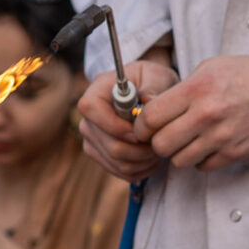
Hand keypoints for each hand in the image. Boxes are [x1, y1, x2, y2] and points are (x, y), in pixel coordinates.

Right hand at [77, 58, 178, 181]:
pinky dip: (141, 169)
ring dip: (143, 161)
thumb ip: (152, 88)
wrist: (147, 94)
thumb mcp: (156, 76)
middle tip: (160, 143)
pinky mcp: (100, 154)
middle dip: (140, 149)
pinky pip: (120, 171)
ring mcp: (91, 138)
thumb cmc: (151, 81)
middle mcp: (89, 117)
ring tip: (159, 149)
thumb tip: (149, 102)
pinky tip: (152, 158)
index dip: (117, 126)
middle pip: (109, 145)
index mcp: (97, 92)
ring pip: (117, 162)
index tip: (142, 132)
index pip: (92, 110)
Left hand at [139, 55, 248, 171]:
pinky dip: (201, 159)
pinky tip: (209, 144)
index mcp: (196, 89)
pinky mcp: (234, 154)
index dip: (141, 125)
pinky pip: (202, 167)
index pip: (150, 118)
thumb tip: (152, 108)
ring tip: (190, 139)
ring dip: (180, 152)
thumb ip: (180, 89)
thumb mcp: (210, 68)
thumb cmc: (248, 75)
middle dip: (158, 141)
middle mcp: (206, 115)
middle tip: (165, 135)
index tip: (145, 125)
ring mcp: (221, 138)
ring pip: (179, 160)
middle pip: (160, 144)